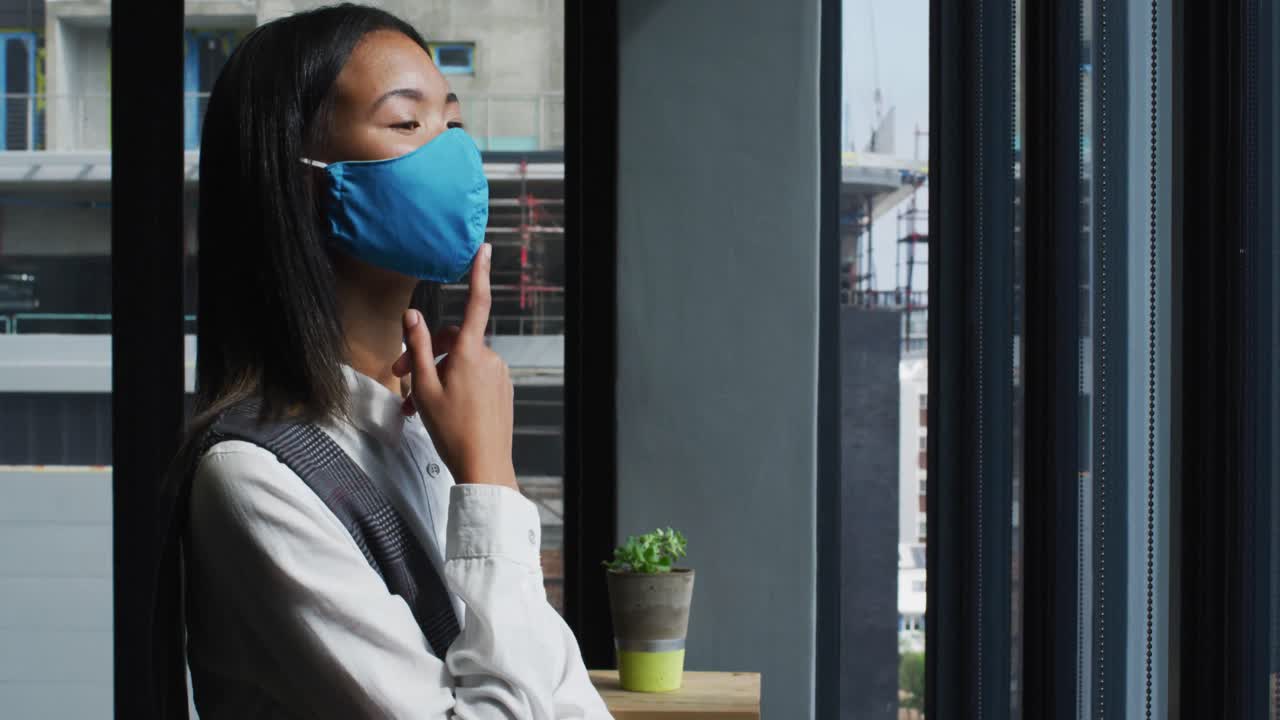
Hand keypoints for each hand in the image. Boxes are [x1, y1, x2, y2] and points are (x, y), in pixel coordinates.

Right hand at [393, 244, 517, 489]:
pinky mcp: (502, 391)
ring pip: (461, 364)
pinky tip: (437, 410)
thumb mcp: (424, 387)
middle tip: (400, 380)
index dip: (479, 273)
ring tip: (416, 406)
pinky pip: (474, 380)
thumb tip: (412, 316)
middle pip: (453, 342)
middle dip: (425, 355)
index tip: (484, 249)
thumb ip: (417, 348)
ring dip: (437, 377)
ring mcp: (499, 376)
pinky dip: (454, 387)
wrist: (484, 467)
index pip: (477, 302)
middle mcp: (489, 359)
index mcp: (471, 353)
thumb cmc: (452, 431)